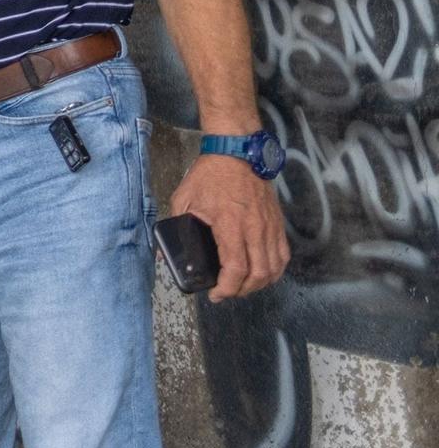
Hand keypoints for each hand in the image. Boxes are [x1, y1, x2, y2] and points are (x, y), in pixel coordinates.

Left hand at [169, 154, 289, 300]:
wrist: (238, 152)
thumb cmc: (210, 174)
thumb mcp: (184, 198)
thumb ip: (176, 225)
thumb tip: (164, 251)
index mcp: (230, 224)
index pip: (235, 267)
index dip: (227, 288)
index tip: (215, 295)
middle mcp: (255, 228)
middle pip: (258, 274)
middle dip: (241, 291)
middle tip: (226, 292)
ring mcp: (269, 226)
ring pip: (274, 268)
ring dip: (259, 283)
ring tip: (242, 286)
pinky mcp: (277, 223)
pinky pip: (282, 254)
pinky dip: (274, 270)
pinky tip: (262, 273)